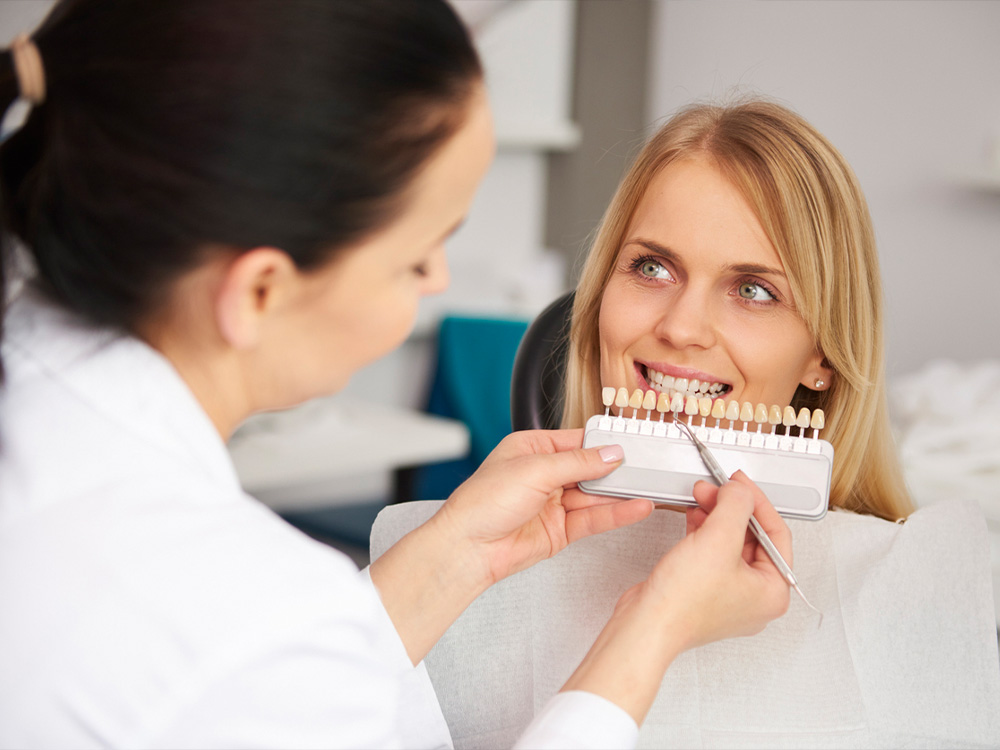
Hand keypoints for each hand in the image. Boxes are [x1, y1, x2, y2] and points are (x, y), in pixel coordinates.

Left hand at [434, 428, 652, 585]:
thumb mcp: (534, 470)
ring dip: (620, 492)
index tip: (630, 442)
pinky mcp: (560, 530)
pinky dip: (616, 513)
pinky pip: (593, 518)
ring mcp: (553, 503)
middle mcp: (544, 475)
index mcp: (532, 449)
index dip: (603, 442)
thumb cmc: (483, 503)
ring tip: (650, 487)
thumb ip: (578, 463)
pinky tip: (636, 507)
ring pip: (595, 495)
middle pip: (590, 468)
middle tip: (648, 466)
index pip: (577, 441)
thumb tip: (610, 453)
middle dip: (616, 469)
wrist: (469, 547)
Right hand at [562, 470, 790, 723]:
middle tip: (716, 489)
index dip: (757, 501)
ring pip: (731, 544)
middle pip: (753, 537)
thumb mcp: (718, 539)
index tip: (740, 483)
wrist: (646, 624)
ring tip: (701, 498)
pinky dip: (705, 532)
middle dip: (732, 508)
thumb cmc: (682, 603)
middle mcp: (755, 597)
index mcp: (773, 591)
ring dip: (716, 516)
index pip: (776, 533)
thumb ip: (735, 506)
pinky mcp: (705, 593)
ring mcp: (729, 597)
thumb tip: (740, 491)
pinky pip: (713, 554)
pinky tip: (694, 518)